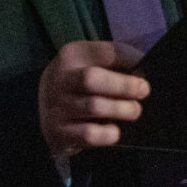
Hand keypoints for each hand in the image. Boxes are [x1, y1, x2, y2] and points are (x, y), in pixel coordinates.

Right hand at [40, 39, 148, 161]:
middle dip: (124, 86)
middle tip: (143, 91)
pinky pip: (90, 134)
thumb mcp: (91, 64)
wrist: (42, 110)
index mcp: (72, 56)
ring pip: (93, 107)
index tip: (145, 68)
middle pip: (92, 79)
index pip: (107, 52)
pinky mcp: (59, 133)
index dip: (133, 59)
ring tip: (133, 110)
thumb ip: (116, 63)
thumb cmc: (79, 85)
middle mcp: (61, 80)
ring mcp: (57, 107)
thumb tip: (144, 71)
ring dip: (122, 109)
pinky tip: (113, 130)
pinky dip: (108, 133)